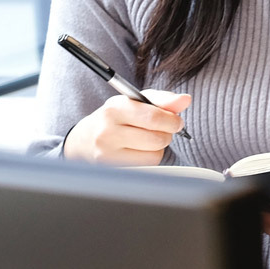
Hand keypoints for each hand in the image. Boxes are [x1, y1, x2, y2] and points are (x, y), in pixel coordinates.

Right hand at [62, 90, 190, 164]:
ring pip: (155, 155)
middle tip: (162, 130)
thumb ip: (162, 99)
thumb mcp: (134, 101)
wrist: (84, 140)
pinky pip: (147, 166)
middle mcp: (108, 131)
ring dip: (159, 147)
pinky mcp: (113, 169)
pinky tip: (138, 151)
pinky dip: (149, 158)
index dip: (172, 120)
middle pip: (157, 138)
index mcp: (114, 108)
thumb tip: (185, 100)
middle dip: (167, 134)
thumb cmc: (115, 118)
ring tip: (147, 140)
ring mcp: (107, 154)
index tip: (176, 121)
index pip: (154, 117)